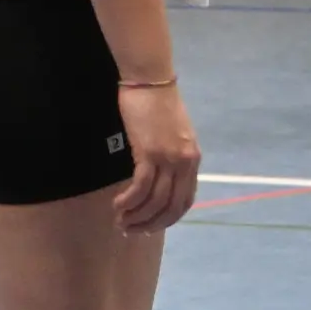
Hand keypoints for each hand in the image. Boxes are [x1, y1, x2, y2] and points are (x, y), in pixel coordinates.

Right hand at [112, 82, 200, 233]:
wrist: (149, 79)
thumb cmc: (156, 102)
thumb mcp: (172, 133)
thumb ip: (171, 154)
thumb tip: (159, 174)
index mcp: (193, 159)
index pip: (185, 201)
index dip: (167, 219)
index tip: (150, 226)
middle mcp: (185, 163)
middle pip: (171, 207)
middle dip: (151, 224)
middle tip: (131, 230)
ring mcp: (169, 158)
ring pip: (154, 201)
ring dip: (136, 216)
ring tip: (120, 221)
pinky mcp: (150, 152)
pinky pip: (141, 187)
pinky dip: (129, 201)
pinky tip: (117, 205)